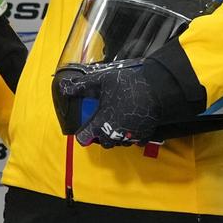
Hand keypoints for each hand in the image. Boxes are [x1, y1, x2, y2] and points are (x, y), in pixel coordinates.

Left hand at [53, 58, 188, 147]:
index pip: (83, 138)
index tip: (84, 126)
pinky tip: (131, 122)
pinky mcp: (143, 136)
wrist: (157, 89)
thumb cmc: (127, 84)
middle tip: (102, 120)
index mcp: (101, 122)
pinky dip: (130, 134)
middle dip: (100, 133)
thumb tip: (65, 87)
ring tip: (116, 120)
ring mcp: (129, 136)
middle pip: (102, 142)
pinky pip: (133, 141)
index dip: (81, 132)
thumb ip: (82, 86)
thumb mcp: (101, 80)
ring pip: (117, 142)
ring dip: (114, 135)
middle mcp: (114, 134)